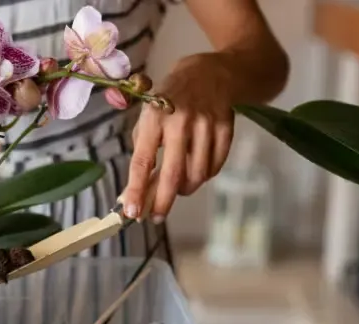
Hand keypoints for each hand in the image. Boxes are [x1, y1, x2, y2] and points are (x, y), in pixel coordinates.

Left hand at [120, 54, 235, 222]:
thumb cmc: (172, 97)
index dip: (137, 189)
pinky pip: (216, 166)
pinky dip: (205, 175)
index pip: (143, 160)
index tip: (132, 212)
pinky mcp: (227, 127)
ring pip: (197, 174)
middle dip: (163, 202)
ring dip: (185, 188)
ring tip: (178, 187)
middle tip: (156, 216)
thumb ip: (144, 150)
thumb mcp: (149, 115)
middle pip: (173, 174)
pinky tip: (197, 171)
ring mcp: (207, 124)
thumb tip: (139, 189)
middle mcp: (181, 120)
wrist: (213, 71)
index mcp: (155, 116)